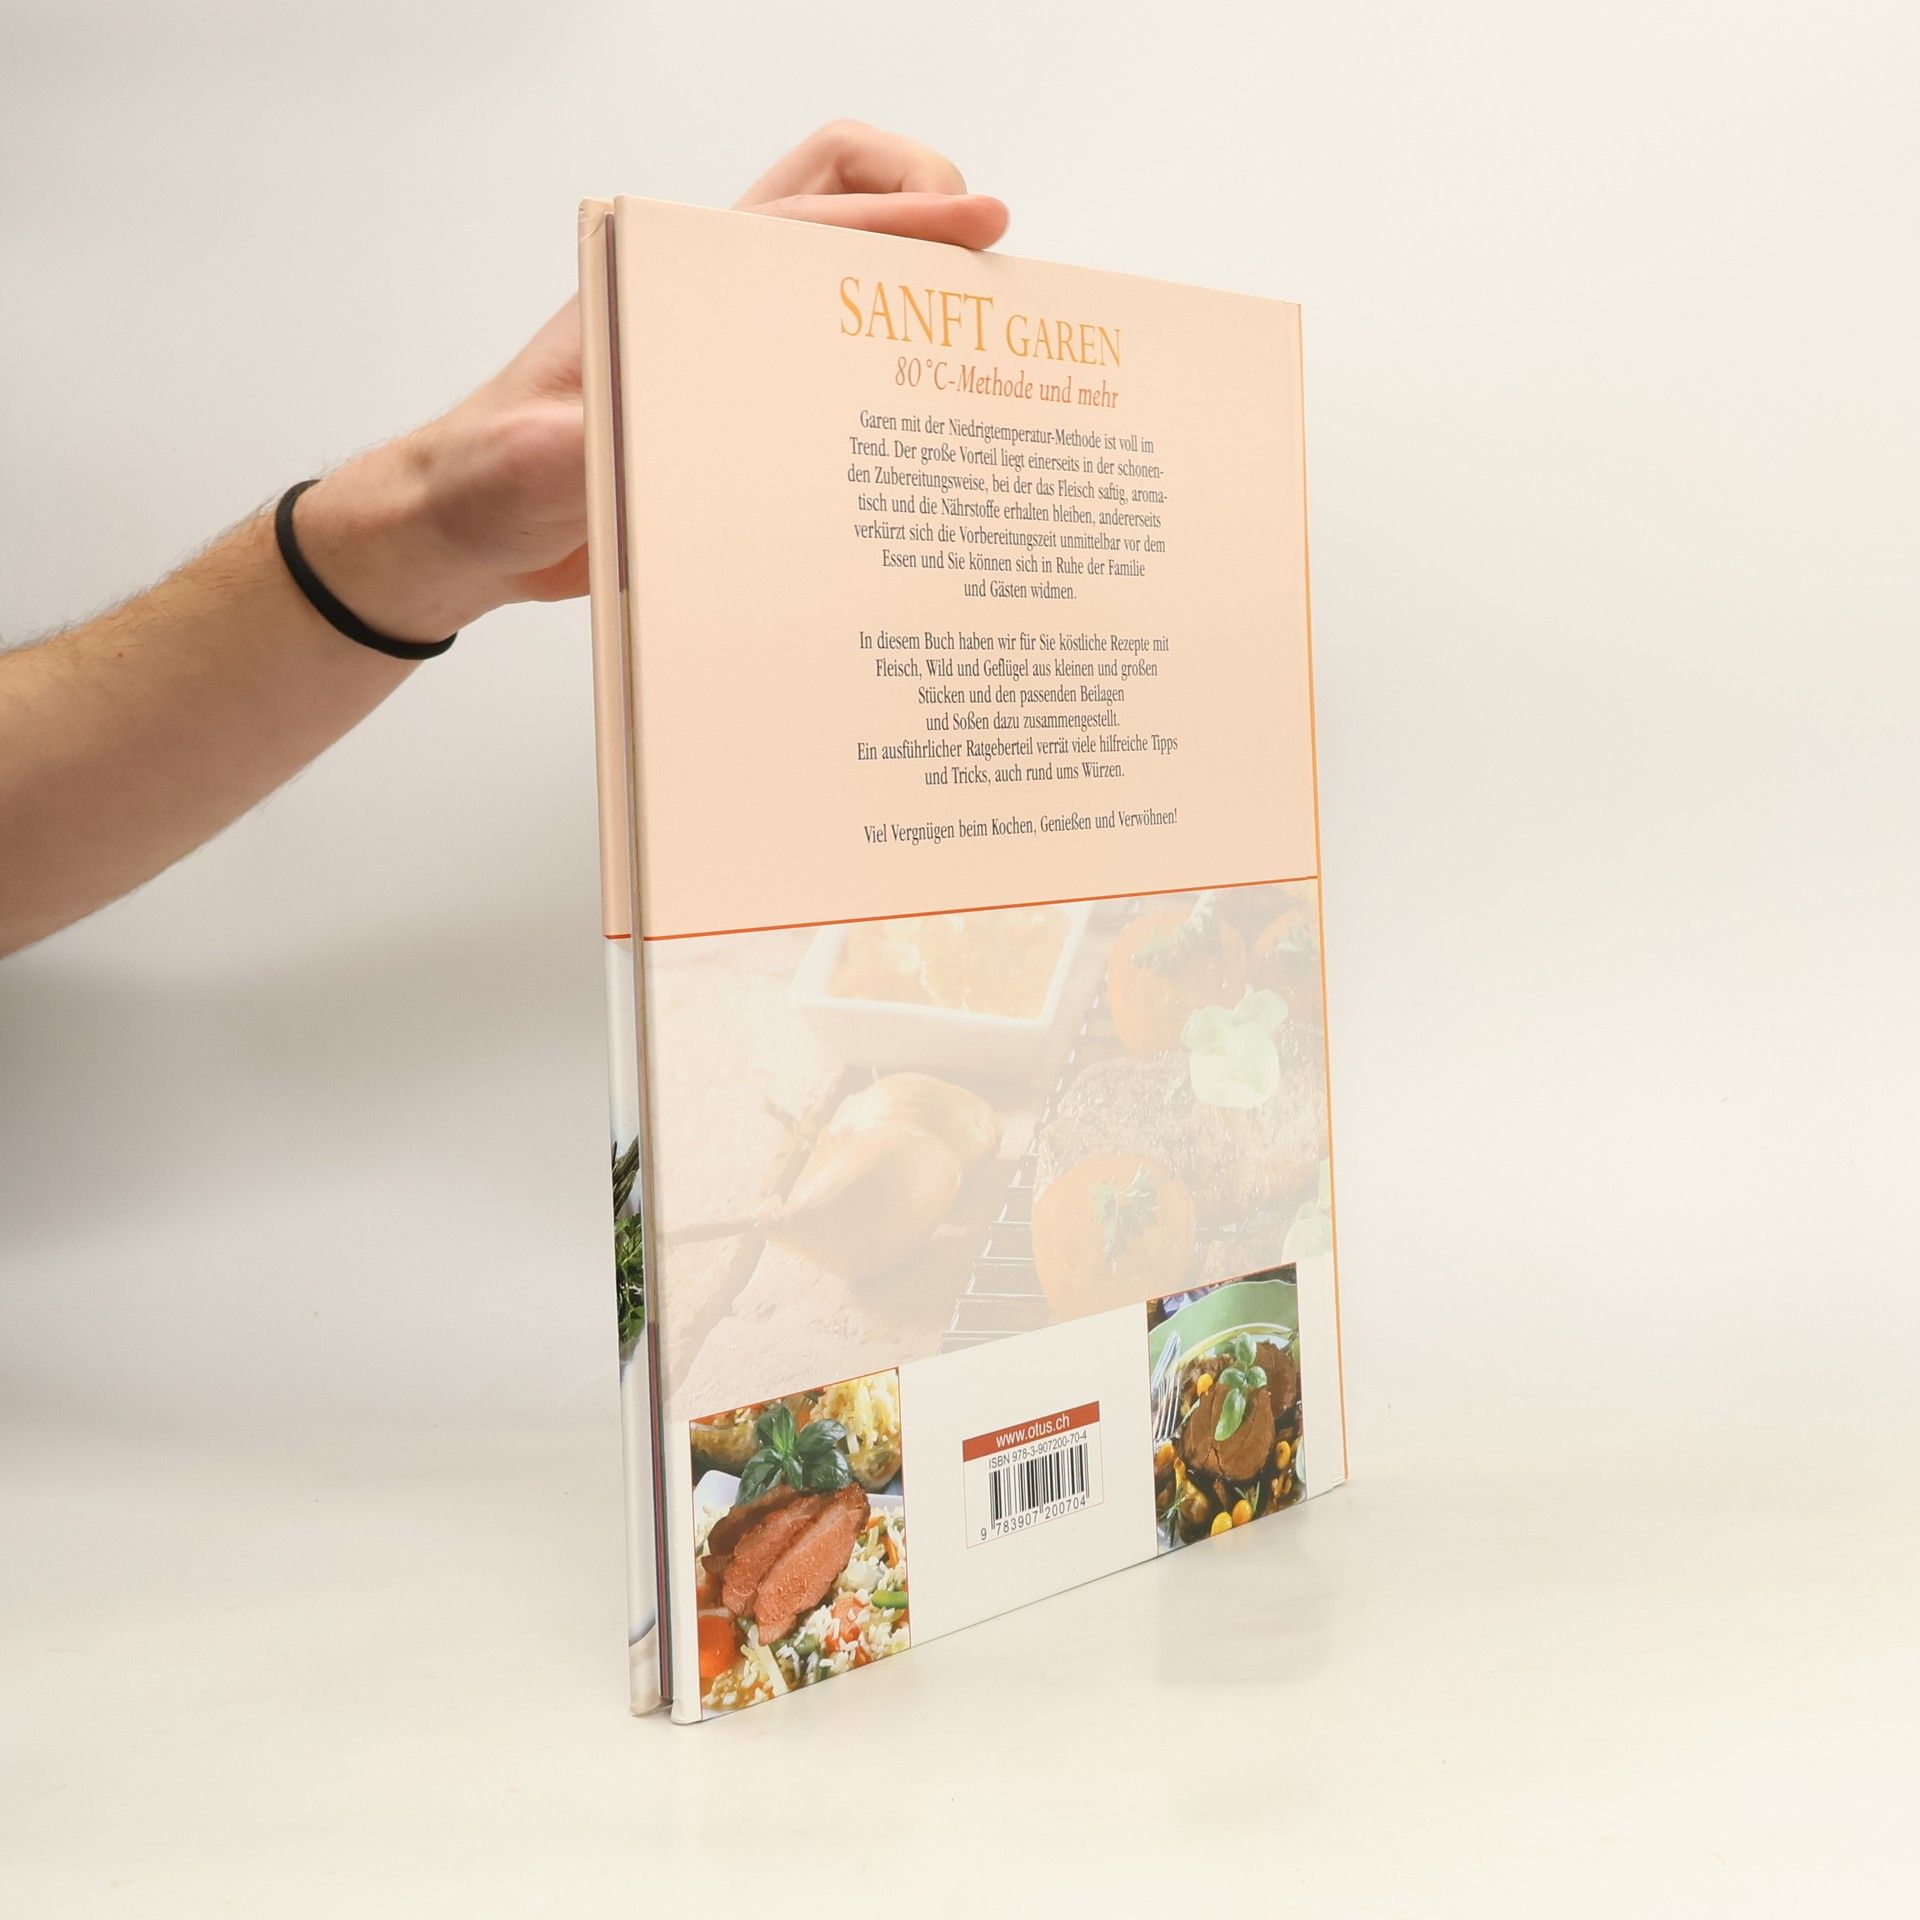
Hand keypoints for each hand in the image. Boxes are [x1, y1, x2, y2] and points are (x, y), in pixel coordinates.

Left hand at [297, 124, 1008, 640]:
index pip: (801, 219)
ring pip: (847, 284)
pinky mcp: (743, 414)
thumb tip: (584, 446)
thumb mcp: (514, 473)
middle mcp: (709, 302)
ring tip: (993, 346)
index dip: (893, 220)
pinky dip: (892, 374)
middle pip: (837, 200)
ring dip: (920, 292)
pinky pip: (834, 370)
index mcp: (663, 286)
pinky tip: (936, 434)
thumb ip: (550, 454)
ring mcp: (731, 353)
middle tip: (994, 270)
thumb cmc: (484, 482)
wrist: (467, 532)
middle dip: (924, 208)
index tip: (974, 231)